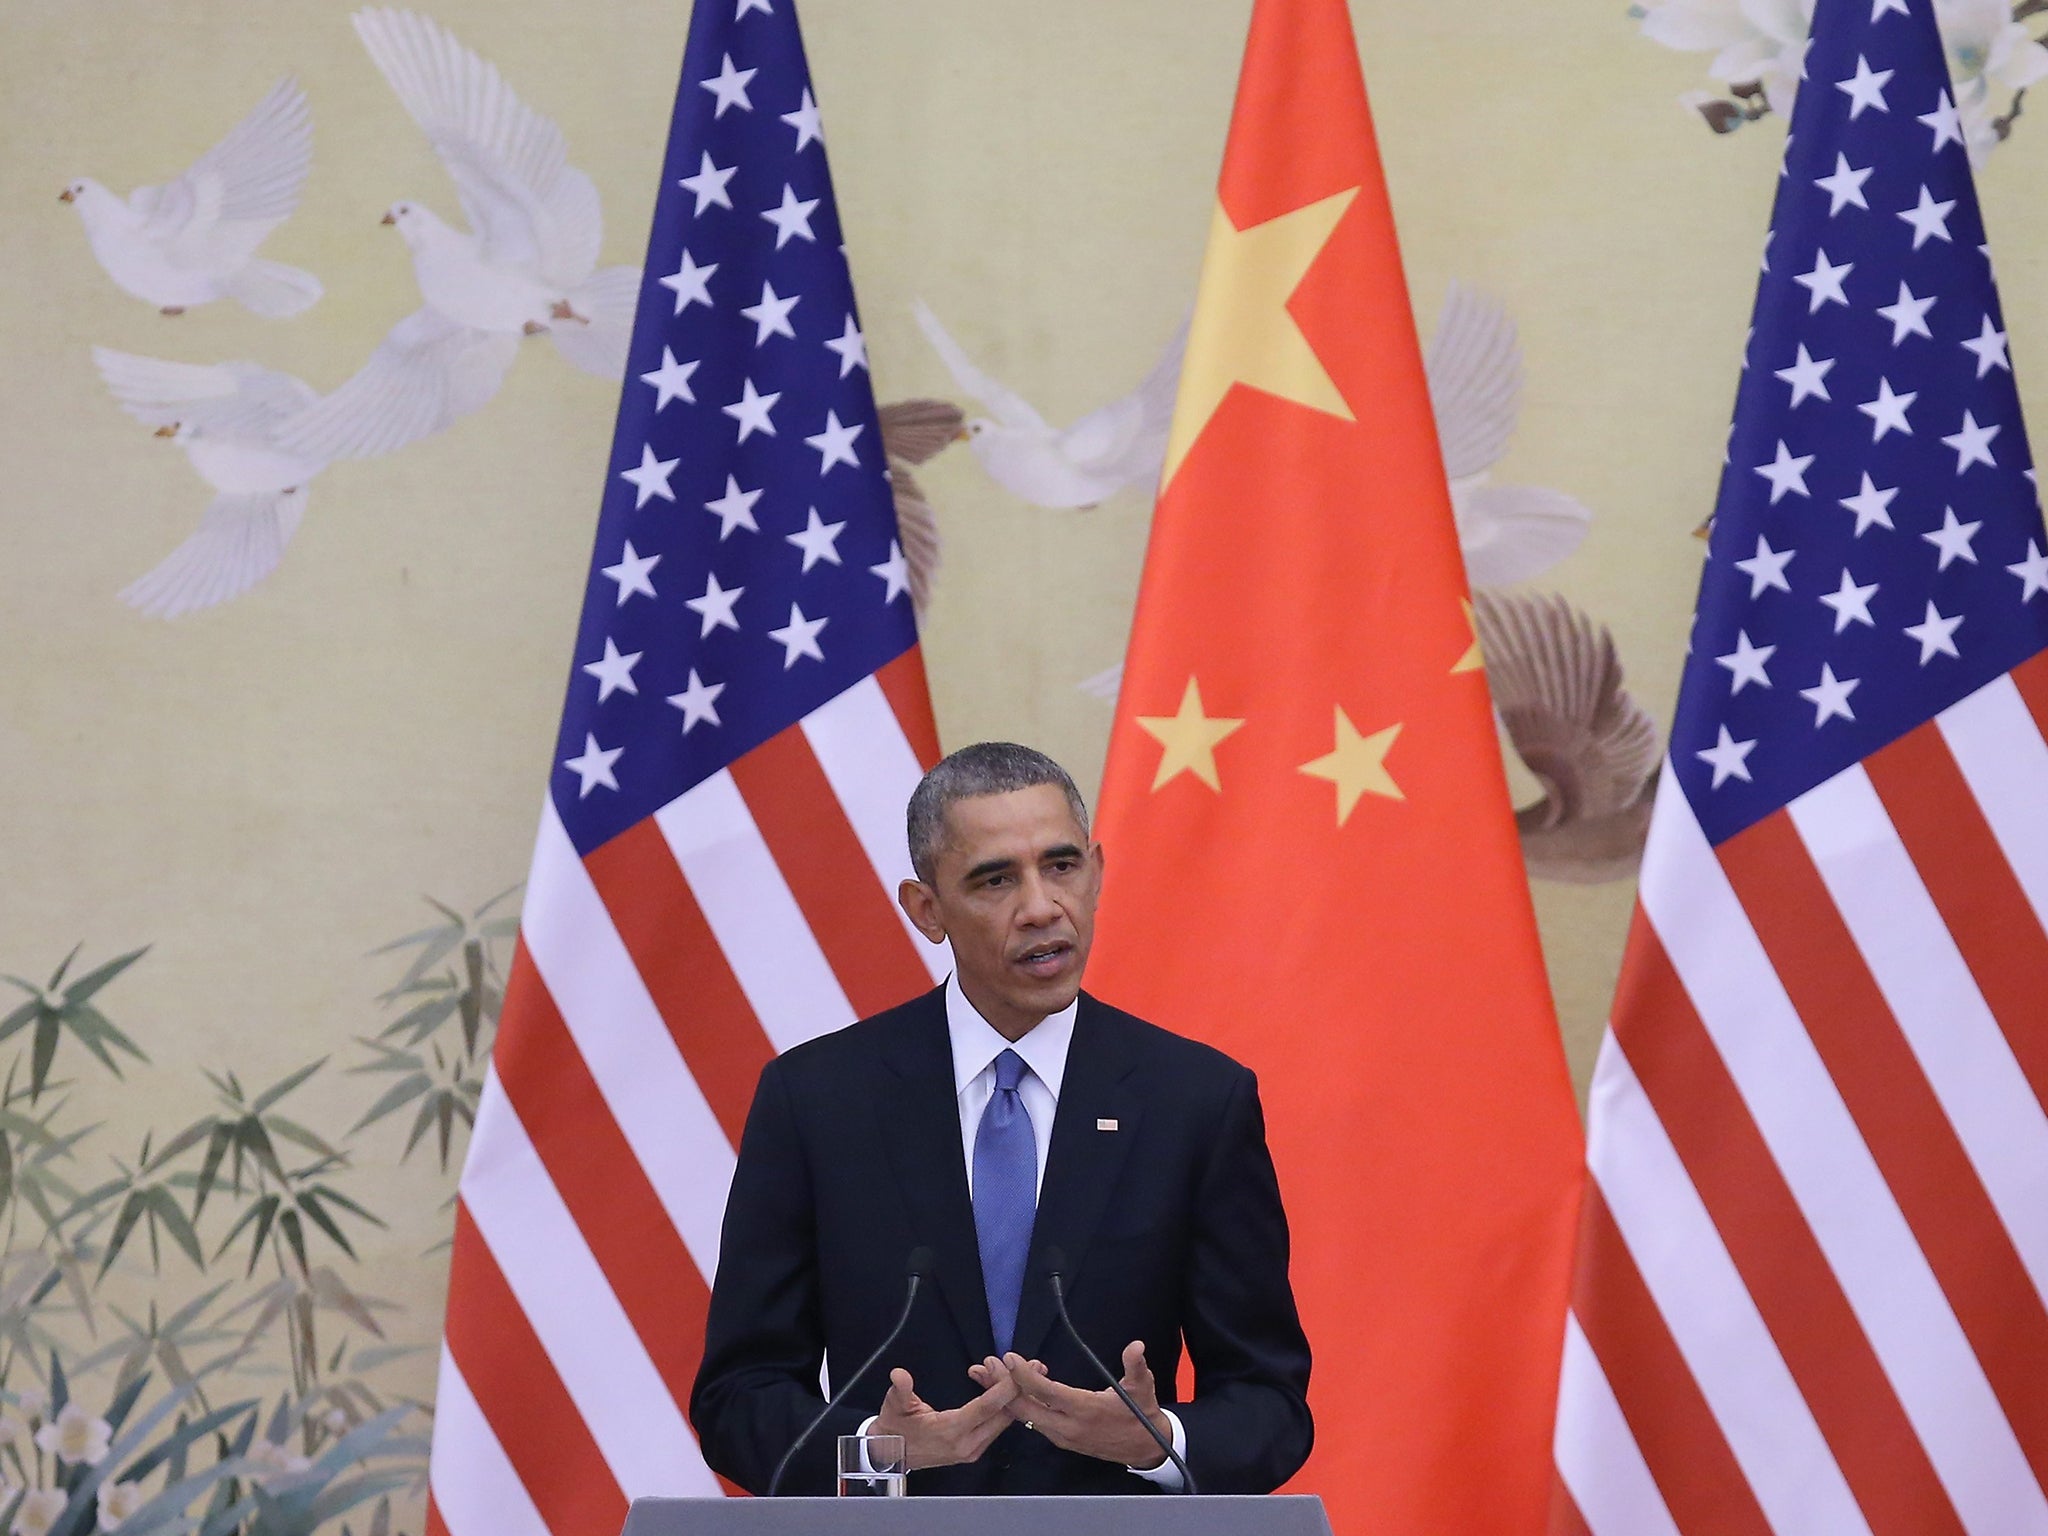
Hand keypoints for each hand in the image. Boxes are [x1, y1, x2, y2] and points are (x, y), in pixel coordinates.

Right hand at [873, 1364, 1017, 1470]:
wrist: (890, 1455)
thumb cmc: (895, 1428)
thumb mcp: (893, 1406)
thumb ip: (900, 1390)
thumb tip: (899, 1375)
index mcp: (950, 1431)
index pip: (987, 1408)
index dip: (1004, 1386)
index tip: (1016, 1367)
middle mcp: (967, 1444)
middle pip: (1003, 1414)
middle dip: (1018, 1387)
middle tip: (1032, 1364)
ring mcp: (972, 1449)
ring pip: (1003, 1420)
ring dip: (1012, 1395)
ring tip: (1025, 1370)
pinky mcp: (974, 1449)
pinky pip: (997, 1425)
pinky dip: (1003, 1404)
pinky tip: (1004, 1385)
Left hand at [976, 1342, 1172, 1468]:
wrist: (1145, 1448)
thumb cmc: (1141, 1414)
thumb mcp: (1143, 1388)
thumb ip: (1136, 1366)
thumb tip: (1136, 1346)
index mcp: (1084, 1410)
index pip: (1046, 1392)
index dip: (1024, 1376)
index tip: (1008, 1358)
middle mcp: (1068, 1426)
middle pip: (1025, 1407)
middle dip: (1002, 1386)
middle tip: (985, 1365)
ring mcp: (1062, 1436)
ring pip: (1025, 1416)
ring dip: (1005, 1395)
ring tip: (985, 1376)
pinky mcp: (1061, 1439)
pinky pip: (1033, 1421)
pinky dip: (1018, 1404)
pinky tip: (1008, 1390)